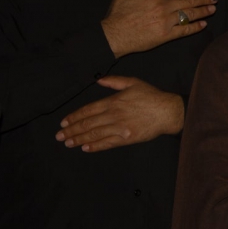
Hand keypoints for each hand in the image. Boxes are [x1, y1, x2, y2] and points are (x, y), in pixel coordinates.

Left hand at [55, 76, 183, 151]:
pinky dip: (95, 146)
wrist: (168, 111)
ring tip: (68, 143)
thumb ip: (114, 82)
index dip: (74, 117)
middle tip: (59, 136)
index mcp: (113, 101)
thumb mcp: (133, 83)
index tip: (63, 122)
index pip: (88, 110)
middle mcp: (114, 115)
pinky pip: (107, 143)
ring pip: (95, 134)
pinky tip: (85, 148)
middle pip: (88, 124)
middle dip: (72, 130)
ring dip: (79, 139)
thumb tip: (98, 80)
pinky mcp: (127, 138)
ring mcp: (120, 128)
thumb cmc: (151, 96)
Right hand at [101, 0, 218, 57]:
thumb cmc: (117, 14)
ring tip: (213, 9)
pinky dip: (195, 27)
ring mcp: (166, 22)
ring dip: (203, 11)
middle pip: (188, 1)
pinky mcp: (166, 36)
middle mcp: (163, 7)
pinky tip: (203, 24)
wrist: (113, 36)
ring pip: (189, 14)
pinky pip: (184, 30)